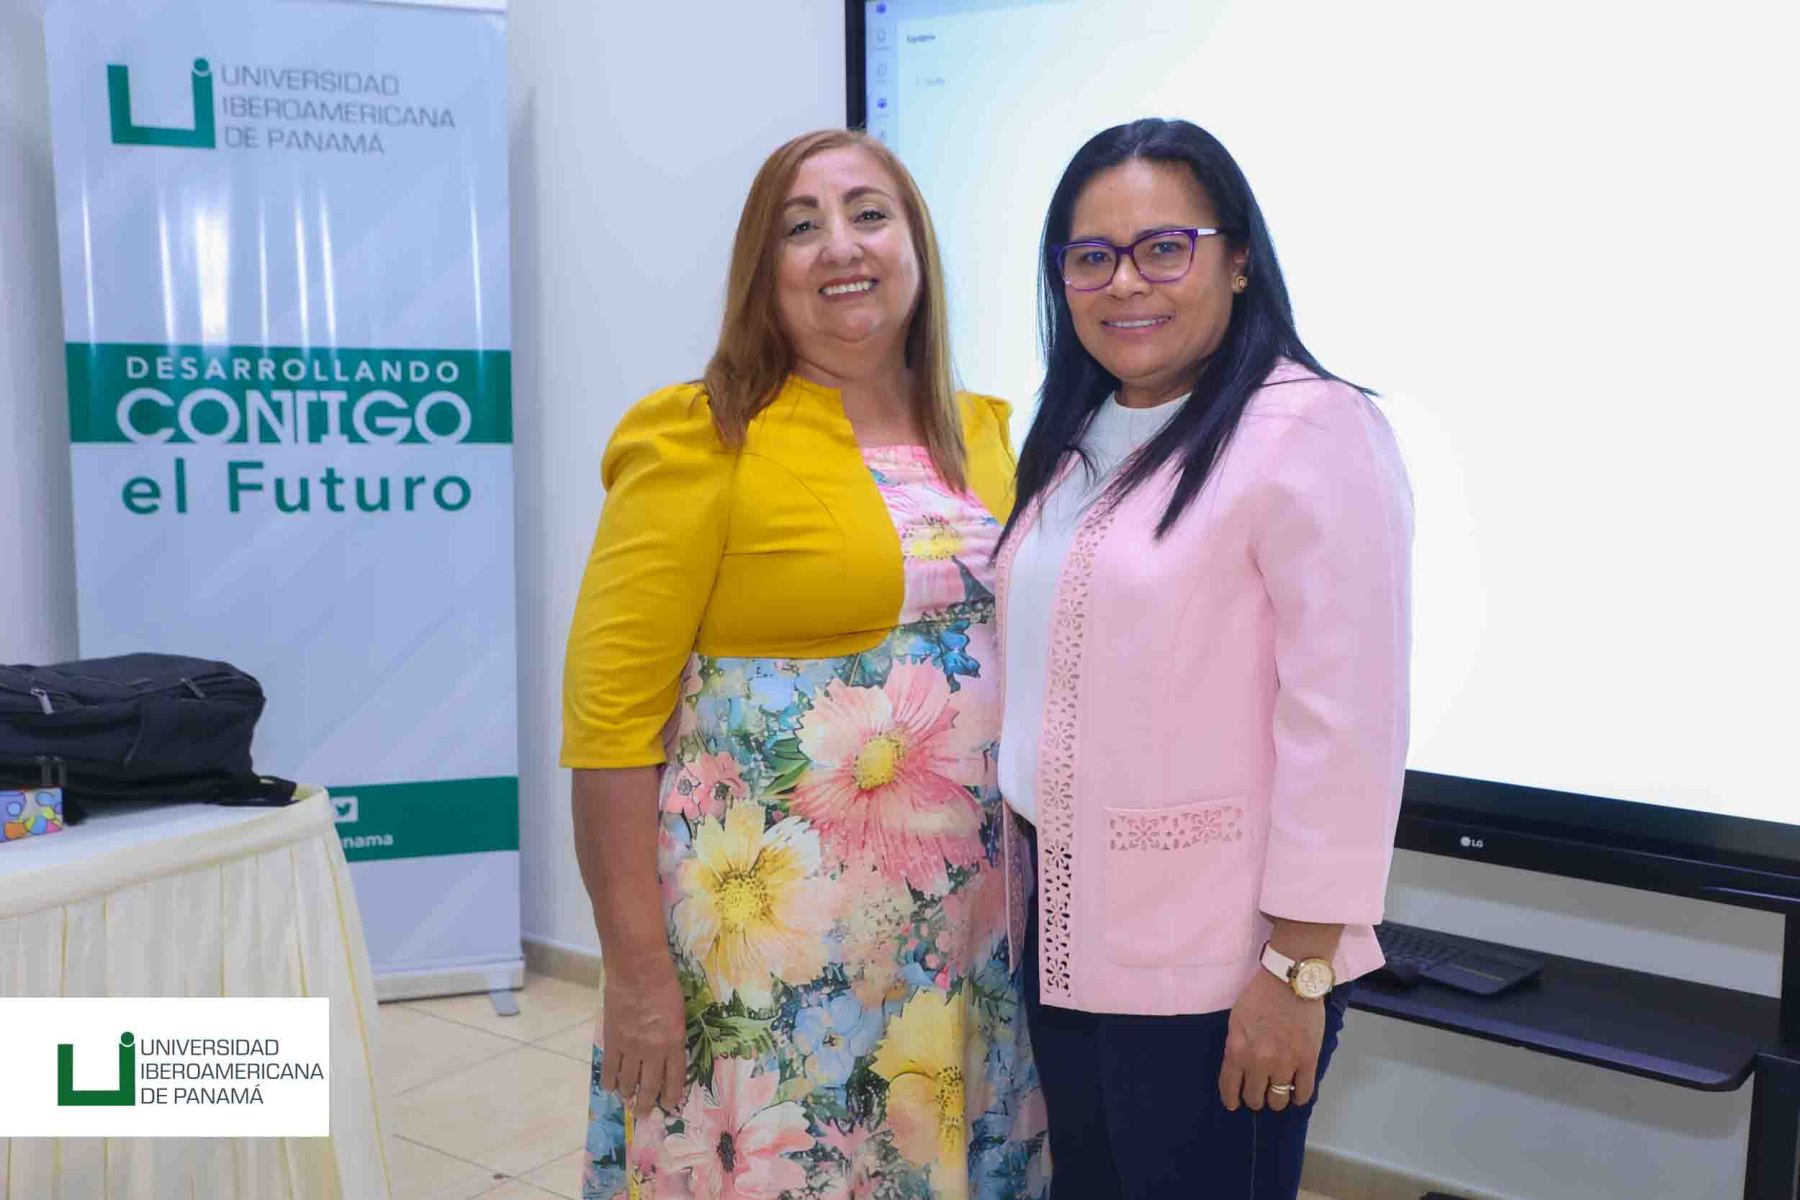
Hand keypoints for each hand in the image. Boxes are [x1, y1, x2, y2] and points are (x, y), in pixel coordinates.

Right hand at [599, 953, 686, 1117]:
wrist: (638, 971)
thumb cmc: (664, 984)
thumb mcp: (678, 1013)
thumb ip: (672, 1034)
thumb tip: (665, 1049)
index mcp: (674, 1043)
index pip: (674, 1078)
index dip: (671, 1095)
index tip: (668, 1105)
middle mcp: (653, 1052)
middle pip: (650, 1085)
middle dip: (647, 1102)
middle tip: (645, 1113)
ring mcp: (631, 1048)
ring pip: (628, 1081)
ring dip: (627, 1094)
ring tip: (627, 1101)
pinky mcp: (612, 1041)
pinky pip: (610, 1068)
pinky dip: (609, 1081)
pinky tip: (610, 1088)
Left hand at [1218, 967, 1325, 1113]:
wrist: (1290, 981)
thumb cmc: (1259, 996)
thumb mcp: (1236, 1021)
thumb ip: (1236, 1047)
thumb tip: (1239, 1070)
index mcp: (1237, 1050)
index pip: (1229, 1088)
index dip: (1231, 1099)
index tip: (1234, 1103)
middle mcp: (1259, 1062)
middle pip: (1255, 1098)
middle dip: (1255, 1098)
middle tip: (1258, 1092)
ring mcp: (1285, 1063)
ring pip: (1278, 1100)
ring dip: (1276, 1099)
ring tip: (1277, 1091)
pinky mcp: (1308, 1061)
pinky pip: (1303, 1092)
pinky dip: (1298, 1096)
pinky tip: (1295, 1091)